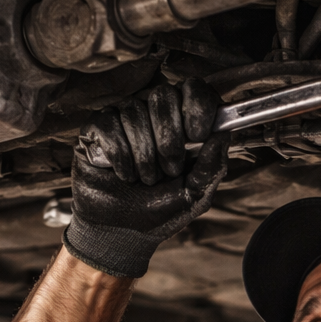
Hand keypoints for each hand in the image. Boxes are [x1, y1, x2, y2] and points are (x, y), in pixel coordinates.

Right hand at [66, 79, 227, 278]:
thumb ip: (211, 166)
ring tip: (145, 179)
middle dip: (169, 139)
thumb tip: (224, 133)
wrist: (121, 233)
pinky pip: (109, 124)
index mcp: (181, 123)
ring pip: (134, 111)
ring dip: (144, 155)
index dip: (197, 106)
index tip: (198, 135)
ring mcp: (122, 118)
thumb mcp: (194, 195)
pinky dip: (119, 155)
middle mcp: (152, 114)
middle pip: (162, 95)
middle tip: (169, 170)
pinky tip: (123, 174)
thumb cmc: (159, 212)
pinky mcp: (96, 129)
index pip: (193, 88)